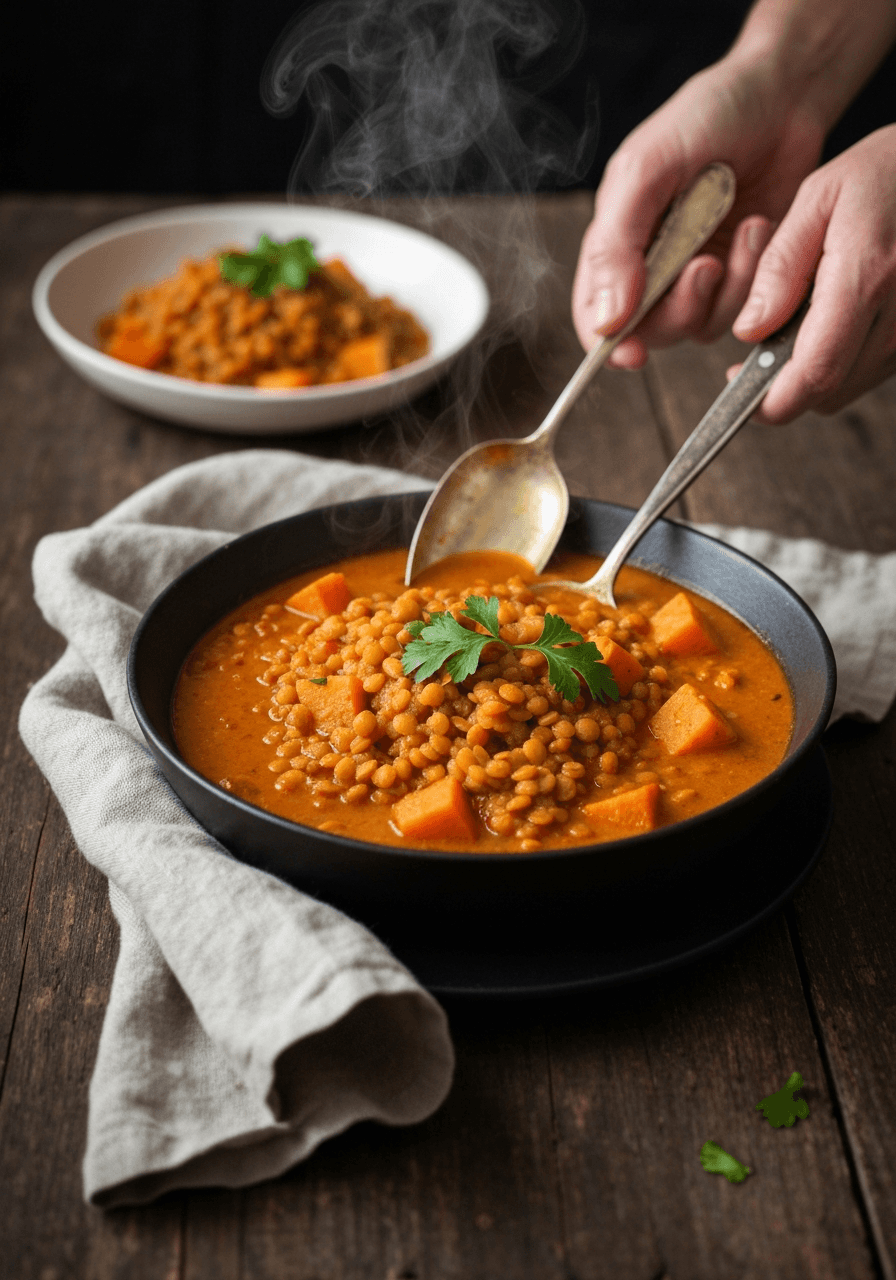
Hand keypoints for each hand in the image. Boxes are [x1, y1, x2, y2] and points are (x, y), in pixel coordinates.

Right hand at [572, 57, 826, 365]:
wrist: (779, 97)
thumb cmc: (704, 118)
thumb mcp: (646, 168)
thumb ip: (617, 244)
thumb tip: (606, 318)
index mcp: (616, 244)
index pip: (595, 316)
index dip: (608, 345)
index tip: (632, 355)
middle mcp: (652, 269)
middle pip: (649, 331)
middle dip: (678, 309)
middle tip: (704, 265)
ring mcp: (697, 277)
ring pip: (699, 326)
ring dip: (723, 288)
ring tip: (742, 231)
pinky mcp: (740, 277)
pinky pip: (741, 308)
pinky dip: (752, 275)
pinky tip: (759, 228)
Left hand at [729, 125, 895, 420]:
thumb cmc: (886, 171)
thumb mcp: (818, 199)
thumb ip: (780, 266)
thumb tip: (749, 330)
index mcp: (868, 278)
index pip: (814, 373)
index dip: (771, 400)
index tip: (739, 389)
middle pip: (829, 392)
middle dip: (784, 387)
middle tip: (757, 356)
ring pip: (848, 388)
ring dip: (812, 374)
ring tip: (797, 327)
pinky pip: (871, 370)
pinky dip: (841, 360)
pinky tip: (831, 322)